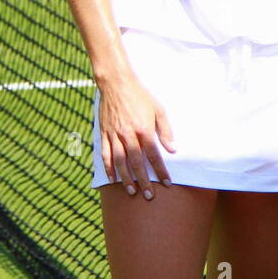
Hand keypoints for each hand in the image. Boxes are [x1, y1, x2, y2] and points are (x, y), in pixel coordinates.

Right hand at [98, 75, 175, 198]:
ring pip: (120, 162)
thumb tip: (173, 149)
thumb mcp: (158, 109)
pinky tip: (113, 178)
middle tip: (149, 196)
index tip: (167, 183)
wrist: (117, 83)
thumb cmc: (140, 96)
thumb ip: (165, 130)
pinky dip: (108, 168)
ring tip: (132, 191)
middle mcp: (128, 135)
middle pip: (136, 163)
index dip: (161, 171)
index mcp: (144, 129)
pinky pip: (105, 154)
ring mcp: (114, 135)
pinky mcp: (104, 133)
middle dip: (144, 181)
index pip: (154, 156)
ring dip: (126, 178)